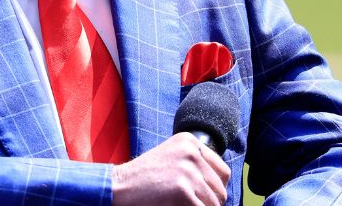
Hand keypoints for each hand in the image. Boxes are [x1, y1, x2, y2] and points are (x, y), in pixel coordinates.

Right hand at [111, 132, 230, 205]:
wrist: (118, 186)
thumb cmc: (143, 178)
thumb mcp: (172, 159)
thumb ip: (195, 164)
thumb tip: (221, 186)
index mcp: (190, 141)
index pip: (223, 171)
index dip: (216, 188)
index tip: (206, 197)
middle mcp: (191, 151)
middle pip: (220, 188)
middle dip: (211, 202)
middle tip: (194, 204)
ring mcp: (187, 169)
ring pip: (214, 202)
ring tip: (184, 205)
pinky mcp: (182, 189)